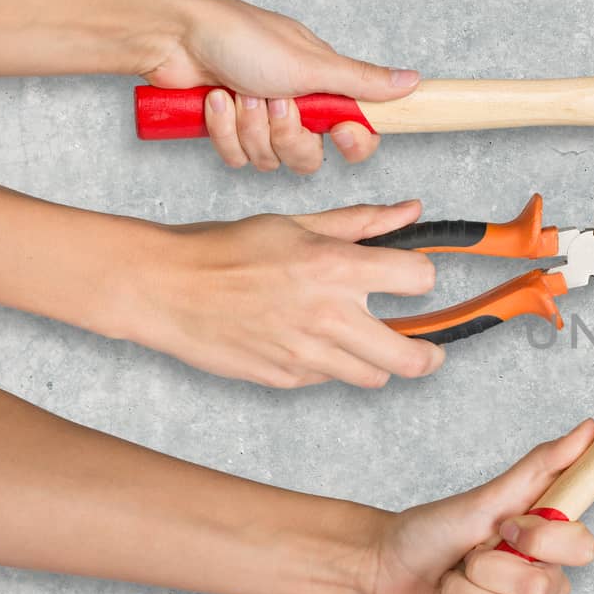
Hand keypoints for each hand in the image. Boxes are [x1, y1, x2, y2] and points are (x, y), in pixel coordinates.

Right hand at [129, 200, 444, 389]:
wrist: (164, 288)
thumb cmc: (224, 250)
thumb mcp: (297, 223)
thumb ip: (361, 222)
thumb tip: (410, 213)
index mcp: (336, 268)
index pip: (419, 280)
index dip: (422, 276)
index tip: (415, 278)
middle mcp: (328, 316)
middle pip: (412, 357)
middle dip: (429, 353)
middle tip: (430, 349)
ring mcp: (306, 355)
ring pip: (376, 377)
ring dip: (380, 362)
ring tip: (368, 343)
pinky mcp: (285, 379)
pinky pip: (329, 381)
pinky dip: (332, 366)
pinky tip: (313, 343)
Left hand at [145, 0, 419, 171]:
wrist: (172, 35)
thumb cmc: (238, 35)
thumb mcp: (311, 62)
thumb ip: (363, 81)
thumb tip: (412, 82)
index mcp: (322, 87)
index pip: (356, 134)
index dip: (350, 142)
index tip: (338, 131)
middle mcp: (295, 105)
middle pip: (310, 157)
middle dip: (286, 134)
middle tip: (272, 100)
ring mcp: (260, 120)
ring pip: (270, 161)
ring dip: (249, 128)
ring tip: (237, 92)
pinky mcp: (227, 130)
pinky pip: (235, 159)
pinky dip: (222, 130)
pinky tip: (214, 99)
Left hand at [366, 422, 593, 593]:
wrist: (381, 569)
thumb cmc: (432, 531)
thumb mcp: (486, 496)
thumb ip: (542, 466)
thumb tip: (589, 430)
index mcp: (548, 549)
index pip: (582, 548)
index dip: (541, 539)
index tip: (505, 527)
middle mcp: (542, 589)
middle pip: (538, 589)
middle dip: (483, 570)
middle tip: (464, 560)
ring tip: (445, 586)